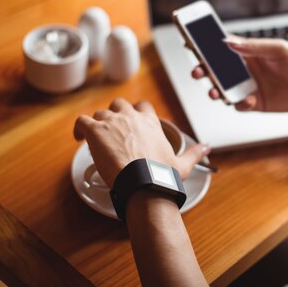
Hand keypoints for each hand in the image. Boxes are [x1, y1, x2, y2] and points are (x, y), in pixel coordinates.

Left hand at [73, 98, 209, 187]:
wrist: (143, 182)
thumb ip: (195, 152)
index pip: (142, 105)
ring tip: (96, 137)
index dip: (135, 112)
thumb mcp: (183, 163)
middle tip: (112, 130)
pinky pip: (81, 121)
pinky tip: (79, 138)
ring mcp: (111, 122)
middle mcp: (130, 117)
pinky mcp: (95, 131)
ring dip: (97, 123)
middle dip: (114, 114)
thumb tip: (208, 147)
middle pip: (118, 104)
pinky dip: (79, 128)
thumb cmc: (161, 174)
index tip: (133, 122)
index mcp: (149, 121)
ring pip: (99, 113)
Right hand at [192, 38, 287, 111]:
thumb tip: (228, 42)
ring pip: (224, 88)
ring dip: (215, 89)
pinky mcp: (255, 103)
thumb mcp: (279, 50)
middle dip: (204, 70)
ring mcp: (249, 86)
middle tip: (197, 72)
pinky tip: (247, 101)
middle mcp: (246, 69)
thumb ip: (254, 47)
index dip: (206, 45)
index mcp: (250, 52)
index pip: (223, 46)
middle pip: (217, 69)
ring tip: (214, 91)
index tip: (190, 42)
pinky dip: (239, 104)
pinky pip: (239, 105)